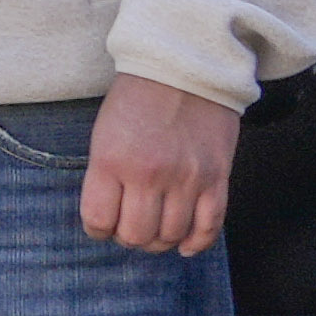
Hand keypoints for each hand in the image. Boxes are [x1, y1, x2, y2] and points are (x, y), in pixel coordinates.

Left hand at [88, 78, 239, 259]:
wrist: (186, 70)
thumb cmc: (138, 99)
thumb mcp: (103, 135)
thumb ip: (105, 177)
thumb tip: (108, 218)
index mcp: (113, 162)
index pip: (99, 220)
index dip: (97, 229)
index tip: (101, 225)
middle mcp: (150, 175)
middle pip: (136, 235)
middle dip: (128, 238)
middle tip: (128, 227)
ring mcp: (188, 178)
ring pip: (171, 235)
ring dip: (159, 241)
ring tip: (154, 231)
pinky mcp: (218, 178)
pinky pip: (210, 226)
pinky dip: (196, 242)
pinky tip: (183, 245)